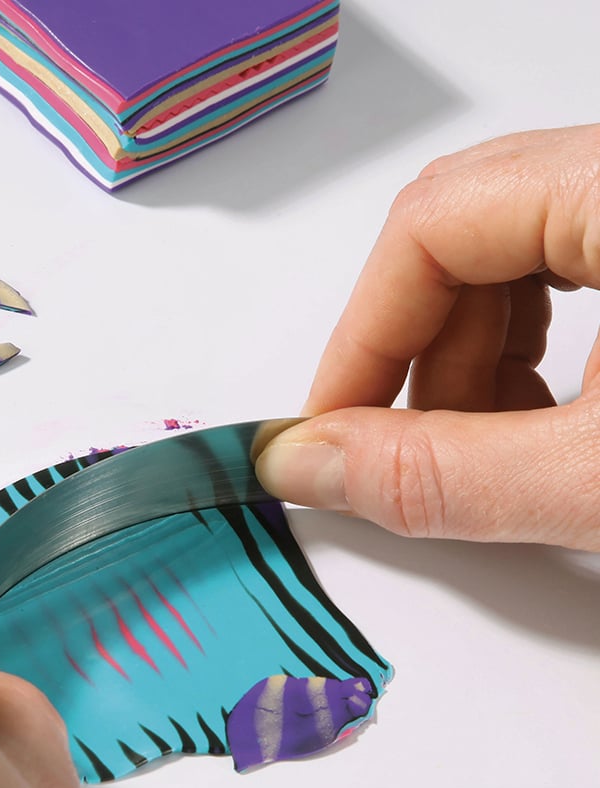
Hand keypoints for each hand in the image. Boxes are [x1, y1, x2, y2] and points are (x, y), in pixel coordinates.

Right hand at [255, 124, 599, 548]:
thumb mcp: (599, 479)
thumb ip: (441, 474)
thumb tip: (303, 465)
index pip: (432, 224)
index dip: (363, 338)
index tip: (333, 431)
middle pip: (465, 235)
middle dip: (418, 359)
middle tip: (405, 453)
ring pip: (514, 252)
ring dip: (473, 361)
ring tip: (487, 453)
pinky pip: (572, 265)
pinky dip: (532, 350)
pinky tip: (545, 424)